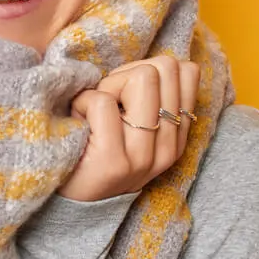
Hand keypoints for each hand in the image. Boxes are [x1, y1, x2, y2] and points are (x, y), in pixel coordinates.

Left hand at [57, 55, 200, 202]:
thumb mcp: (134, 123)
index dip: (149, 69)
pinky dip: (82, 102)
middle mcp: (168, 149)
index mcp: (177, 137)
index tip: (127, 94)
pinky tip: (80, 125)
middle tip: (107, 103)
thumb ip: (151, 95)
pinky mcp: (114, 162)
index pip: (188, 72)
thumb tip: (163, 60)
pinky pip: (103, 101)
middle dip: (126, 75)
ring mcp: (143, 157)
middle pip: (165, 67)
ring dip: (106, 87)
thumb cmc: (95, 147)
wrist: (70, 199)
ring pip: (142, 78)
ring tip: (95, 114)